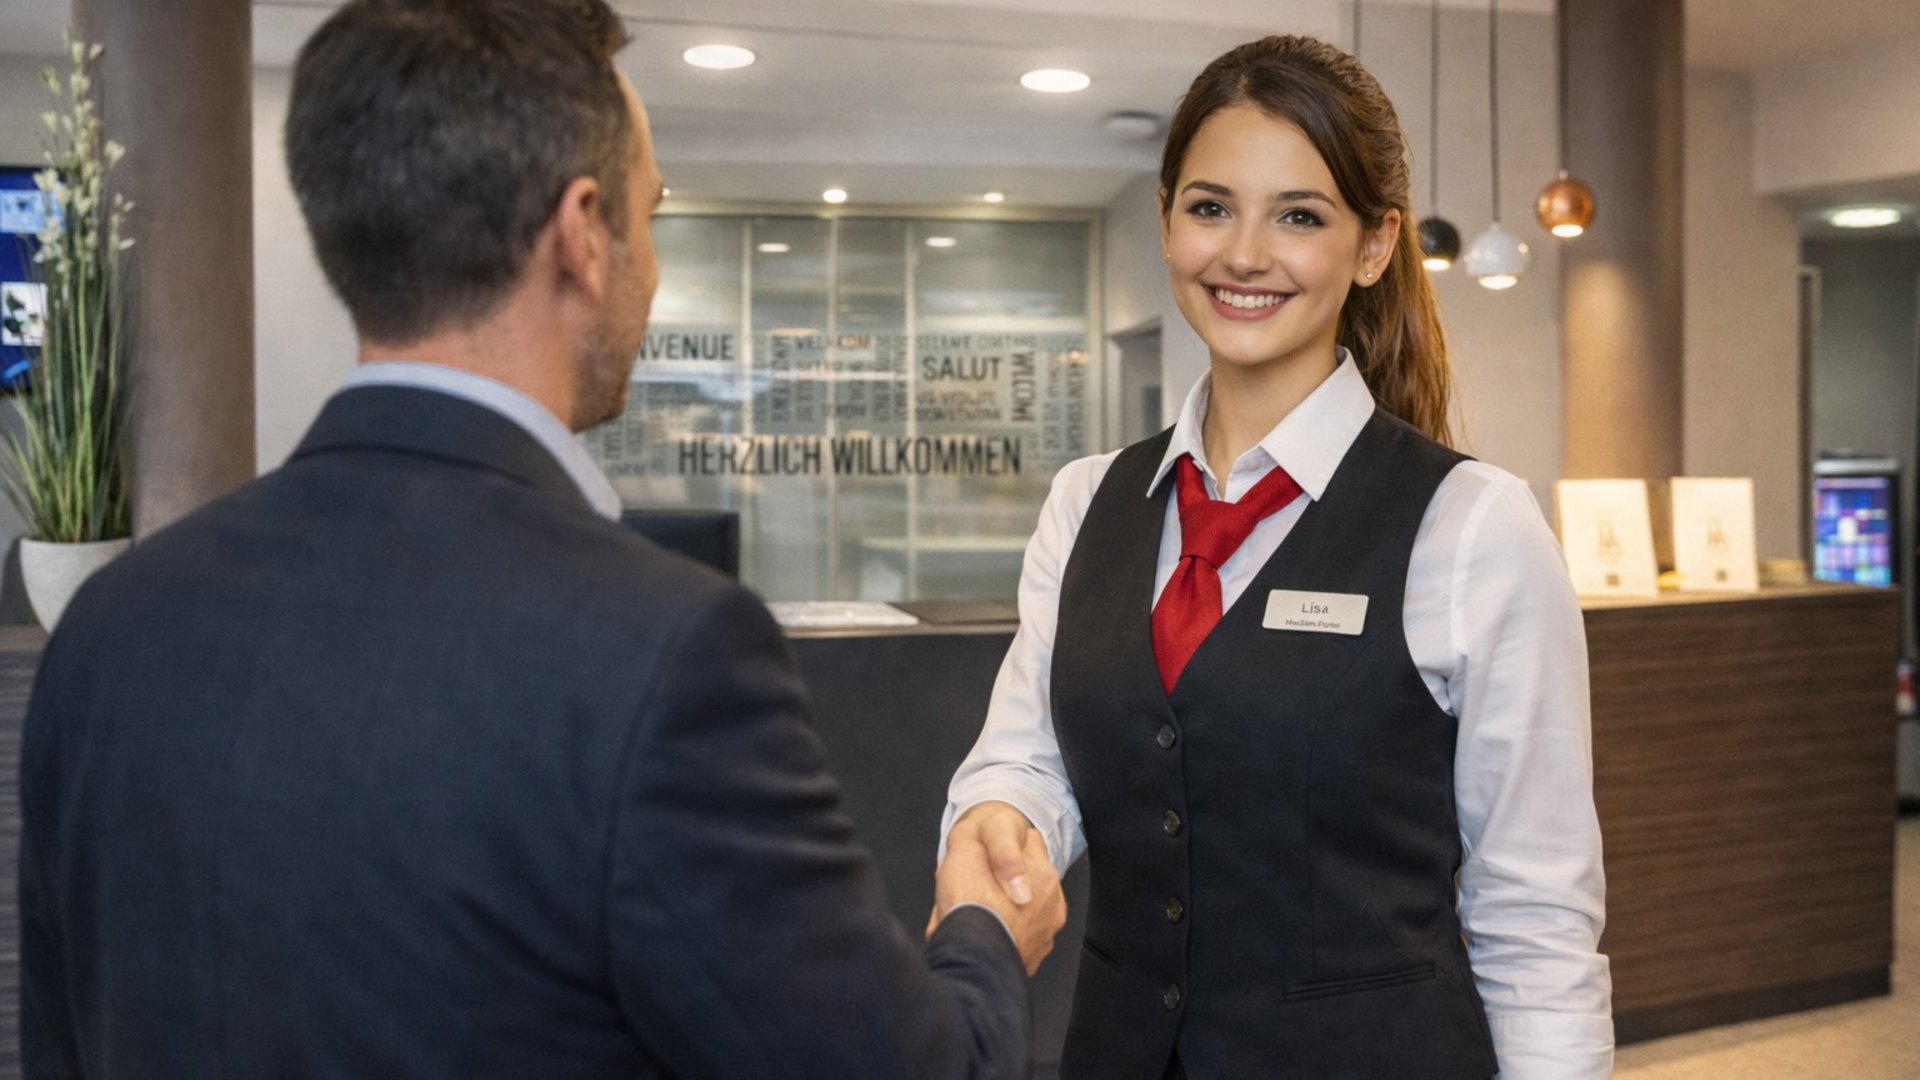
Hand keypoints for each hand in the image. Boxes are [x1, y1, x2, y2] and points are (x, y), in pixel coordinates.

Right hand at [931, 803, 1064, 974]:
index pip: (1029, 841)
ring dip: (1003, 914)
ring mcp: (1044, 936)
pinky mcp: (1030, 961)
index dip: (1003, 846)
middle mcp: (1052, 905)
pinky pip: (1015, 942)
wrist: (971, 964)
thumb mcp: (966, 849)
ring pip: (1022, 915)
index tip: (985, 854)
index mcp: (1042, 873)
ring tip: (972, 917)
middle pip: (1027, 882)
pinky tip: (978, 939)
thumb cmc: (971, 904)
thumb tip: (982, 840)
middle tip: (974, 888)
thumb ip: (977, 839)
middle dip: (1003, 884)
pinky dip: (1001, 939)